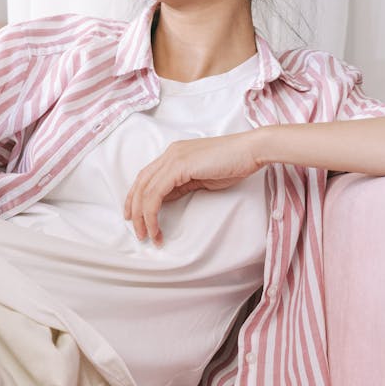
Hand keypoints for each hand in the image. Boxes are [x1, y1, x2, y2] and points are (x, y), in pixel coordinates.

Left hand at [123, 131, 263, 244]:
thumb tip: (166, 198)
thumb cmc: (233, 164)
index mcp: (174, 154)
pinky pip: (156, 193)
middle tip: (137, 230)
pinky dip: (152, 212)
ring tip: (146, 234)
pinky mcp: (179, 166)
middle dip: (134, 209)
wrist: (250, 151)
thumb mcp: (201, 178)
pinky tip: (155, 226)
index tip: (135, 216)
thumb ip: (182, 185)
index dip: (136, 197)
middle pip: (140, 183)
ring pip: (145, 190)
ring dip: (142, 215)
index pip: (146, 177)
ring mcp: (173, 158)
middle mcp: (170, 154)